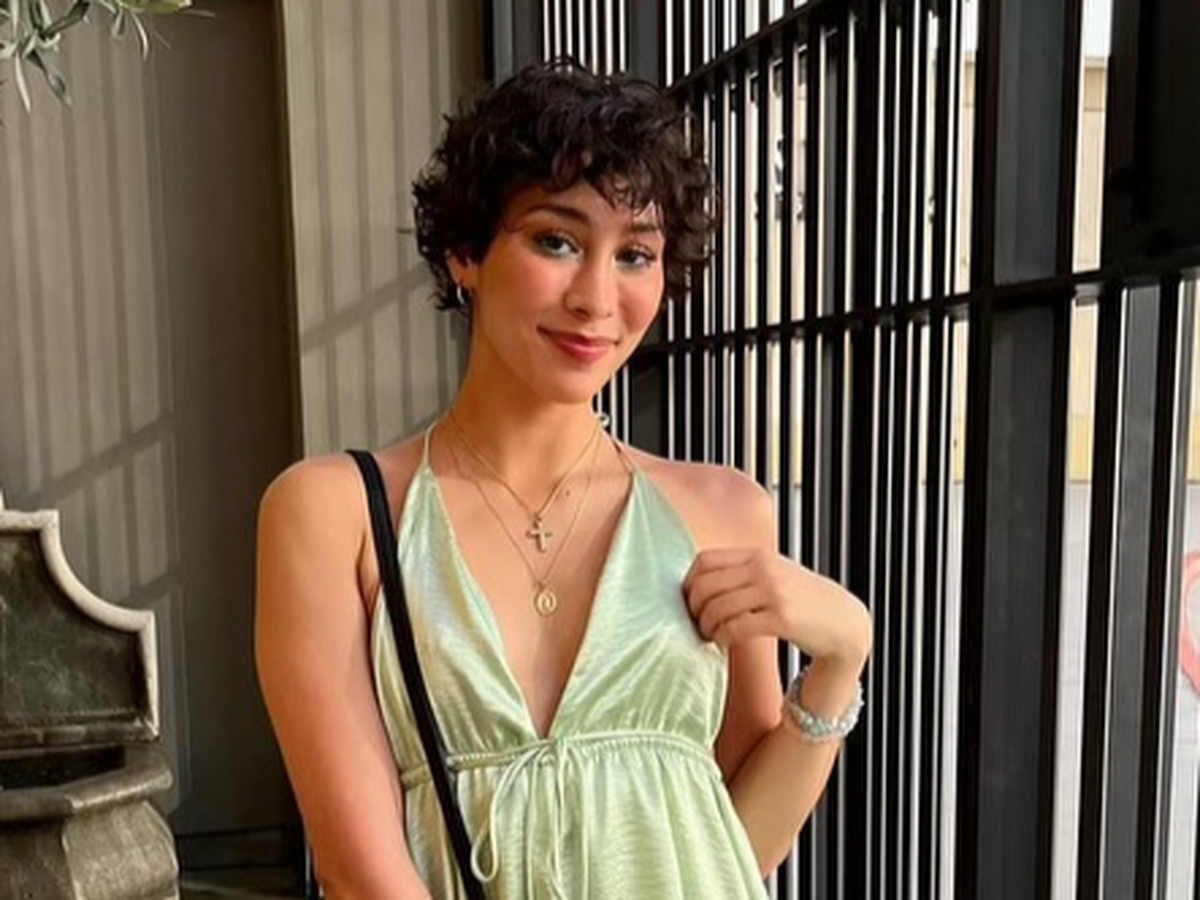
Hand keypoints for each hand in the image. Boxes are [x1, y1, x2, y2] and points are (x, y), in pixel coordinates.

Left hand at [684, 549, 871, 668]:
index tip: (688, 602)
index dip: (688, 583)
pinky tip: (725, 643)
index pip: (705, 561)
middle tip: (697, 624)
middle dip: (693, 609)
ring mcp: (774, 592)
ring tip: (711, 636)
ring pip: (717, 608)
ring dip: (706, 627)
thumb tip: (701, 583)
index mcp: (758, 556)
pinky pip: (735, 628)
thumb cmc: (805, 601)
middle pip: (705, 585)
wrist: (844, 623)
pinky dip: (722, 638)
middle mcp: (764, 569)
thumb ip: (744, 572)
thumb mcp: (776, 575)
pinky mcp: (782, 618)